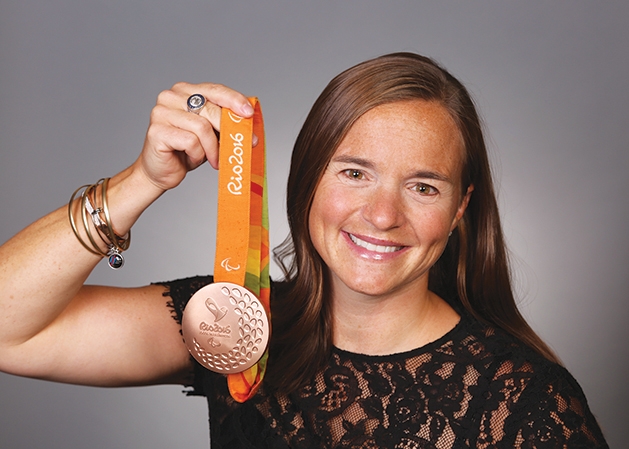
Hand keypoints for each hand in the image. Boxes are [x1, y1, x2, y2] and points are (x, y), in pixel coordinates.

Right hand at [135, 82, 254, 191]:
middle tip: (240, 146)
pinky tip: (192, 158)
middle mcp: (171, 97)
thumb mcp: (211, 134)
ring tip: (212, 159)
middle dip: (229, 130)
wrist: (161, 172)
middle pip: (210, 109)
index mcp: (185, 91)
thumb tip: (249, 128)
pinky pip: (191, 141)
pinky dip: (197, 154)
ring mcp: (161, 112)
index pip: (214, 90)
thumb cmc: (186, 151)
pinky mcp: (157, 131)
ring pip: (202, 127)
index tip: (248, 113)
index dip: (234, 100)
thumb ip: (224, 125)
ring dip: (212, 148)